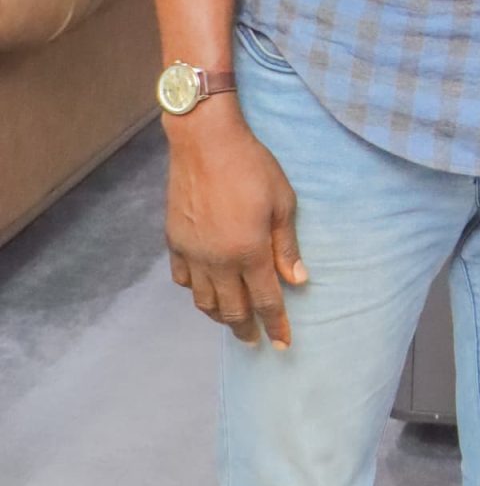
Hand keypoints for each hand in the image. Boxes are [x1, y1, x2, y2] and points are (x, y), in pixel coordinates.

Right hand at [164, 97, 306, 348]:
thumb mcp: (282, 202)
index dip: (277, 326)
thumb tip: (298, 280)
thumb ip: (287, 245)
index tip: (284, 344)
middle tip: (256, 340)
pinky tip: (206, 289)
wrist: (205, 142)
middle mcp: (218, 261)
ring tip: (233, 319)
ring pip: (204, 302)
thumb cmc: (251, 166)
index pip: (267, 302)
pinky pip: (183, 280)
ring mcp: (192, 254)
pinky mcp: (174, 242)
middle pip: (232, 310)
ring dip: (220, 316)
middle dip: (246, 329)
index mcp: (249, 252)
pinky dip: (196, 291)